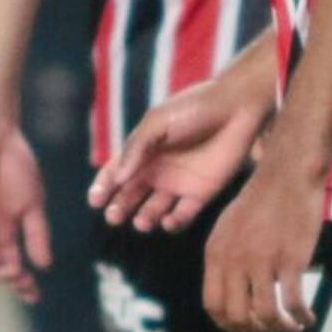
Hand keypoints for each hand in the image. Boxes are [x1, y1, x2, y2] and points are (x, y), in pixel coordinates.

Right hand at [91, 68, 268, 232]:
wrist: (236, 108)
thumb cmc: (194, 109)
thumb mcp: (157, 122)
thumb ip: (136, 148)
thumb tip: (117, 178)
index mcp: (143, 150)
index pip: (116, 172)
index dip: (104, 187)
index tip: (95, 200)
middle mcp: (158, 169)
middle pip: (131, 195)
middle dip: (120, 208)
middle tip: (113, 217)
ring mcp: (179, 183)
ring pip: (154, 209)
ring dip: (145, 218)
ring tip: (142, 222)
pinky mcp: (201, 193)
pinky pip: (183, 215)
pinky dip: (173, 223)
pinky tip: (168, 221)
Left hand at [202, 165, 322, 331]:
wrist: (287, 176)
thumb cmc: (261, 200)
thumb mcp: (228, 227)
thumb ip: (225, 259)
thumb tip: (229, 293)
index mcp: (216, 254)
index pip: (213, 305)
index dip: (228, 324)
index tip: (245, 329)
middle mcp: (234, 261)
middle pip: (237, 316)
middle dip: (255, 330)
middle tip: (271, 328)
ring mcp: (262, 261)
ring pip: (265, 315)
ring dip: (280, 329)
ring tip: (292, 326)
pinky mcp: (290, 260)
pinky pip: (293, 303)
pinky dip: (301, 317)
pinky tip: (307, 318)